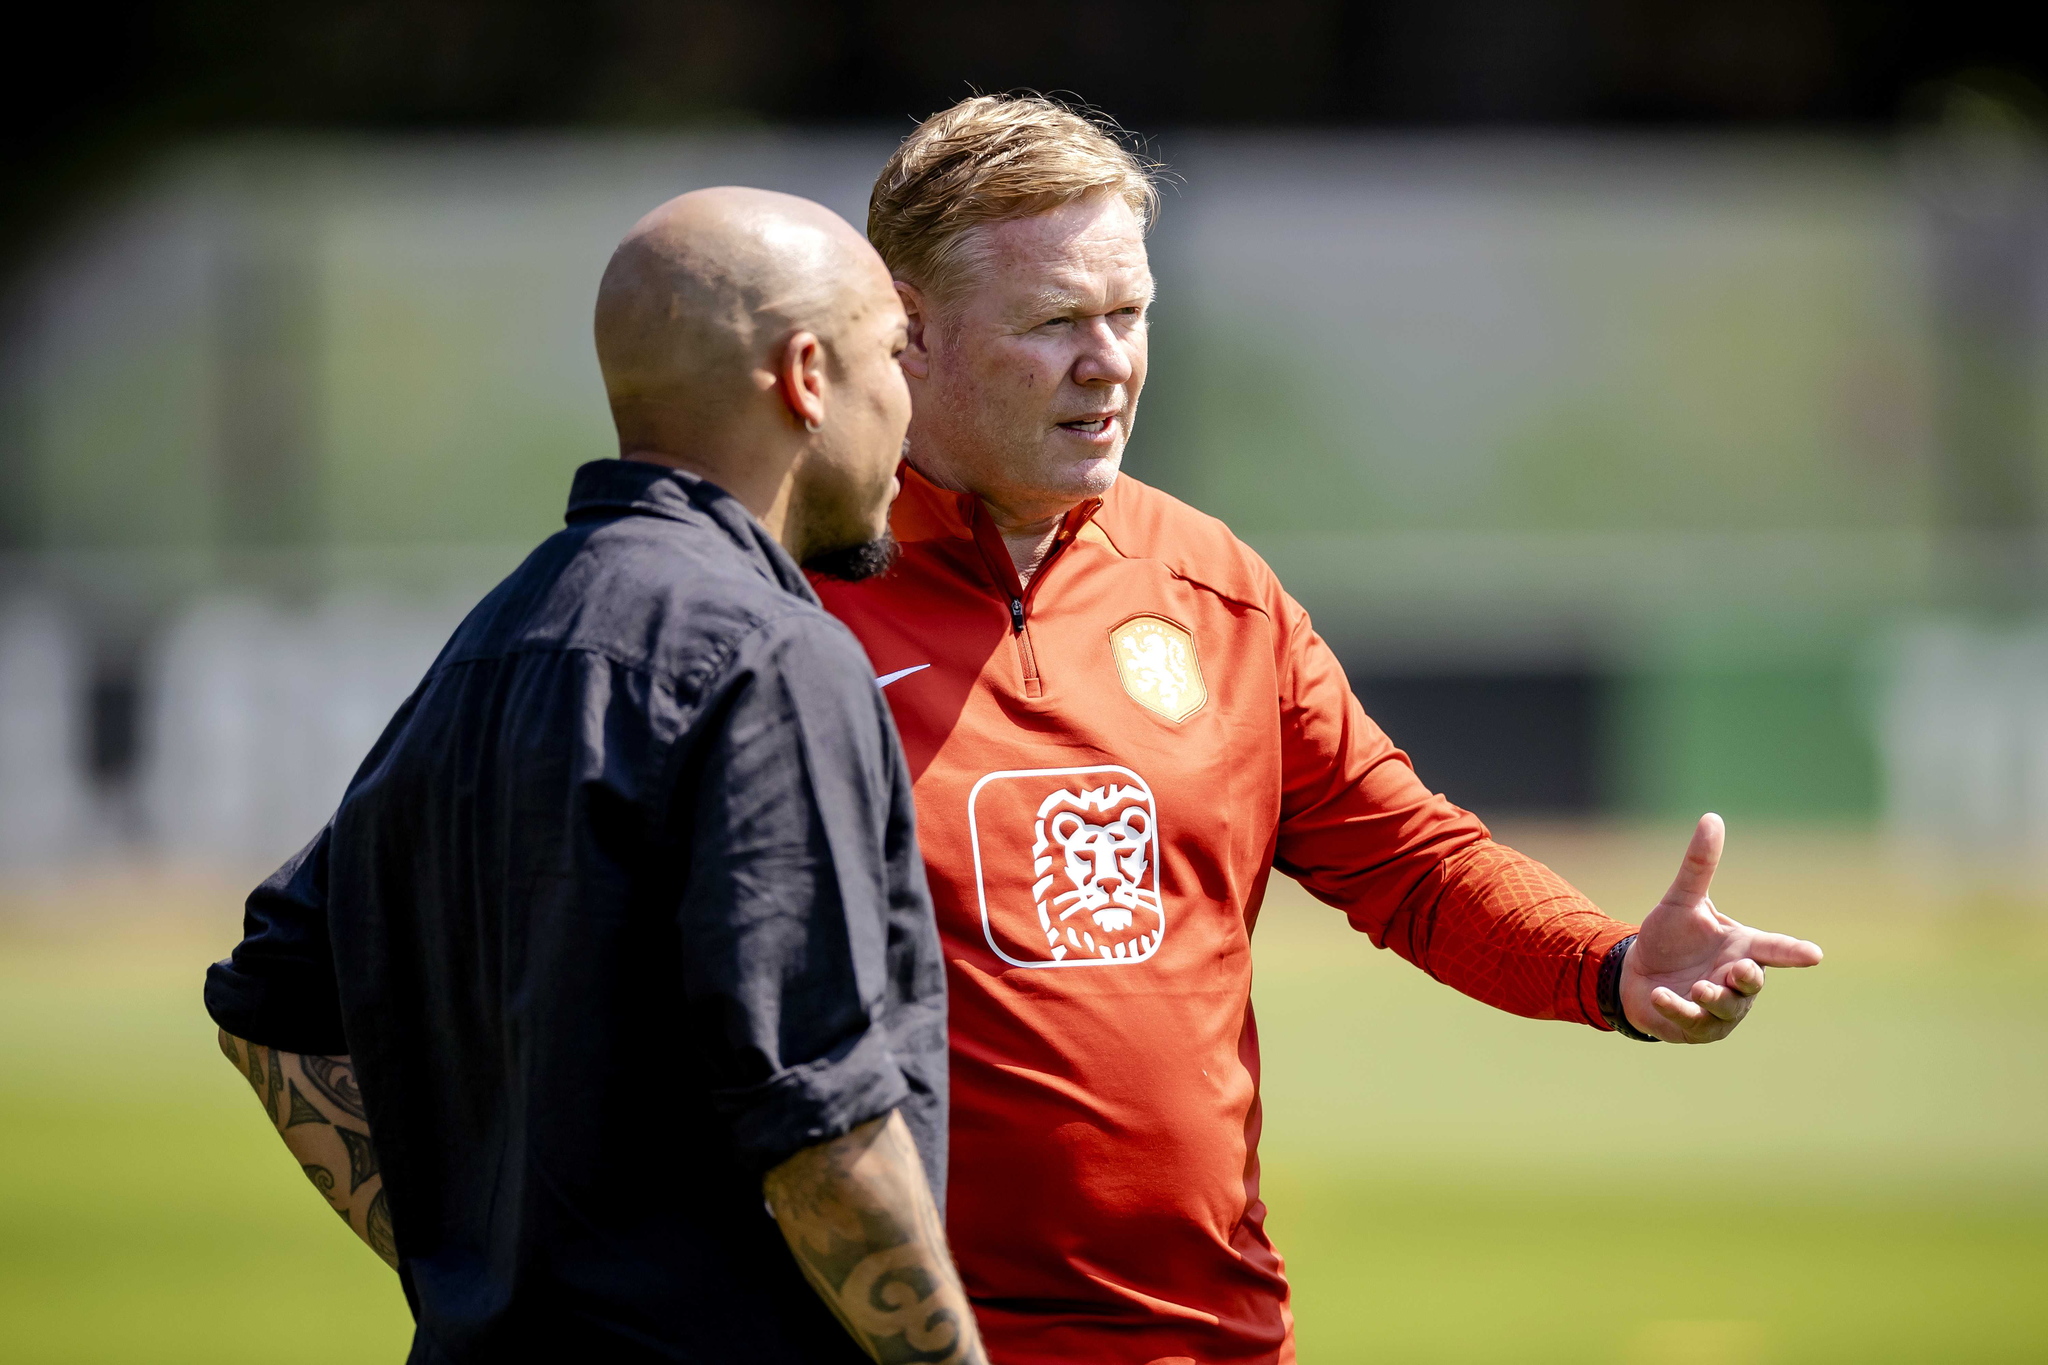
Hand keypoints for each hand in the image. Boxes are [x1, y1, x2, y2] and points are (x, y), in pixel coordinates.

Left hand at [1620, 814, 1823, 1043]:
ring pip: (1728, 1008)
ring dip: (1716, 998)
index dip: (1793, 951)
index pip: (1774, 948)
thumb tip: (1712, 817)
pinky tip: (1659, 996)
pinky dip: (1678, 1010)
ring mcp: (1721, 1007)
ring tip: (1699, 987)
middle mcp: (1737, 979)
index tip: (1814, 954)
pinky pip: (1693, 1022)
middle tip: (1740, 970)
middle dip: (1749, 978)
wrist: (1636, 974)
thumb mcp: (1682, 901)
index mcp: (1742, 947)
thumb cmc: (1669, 938)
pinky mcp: (1698, 1027)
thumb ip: (1699, 865)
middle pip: (1754, 982)